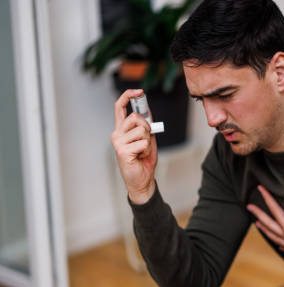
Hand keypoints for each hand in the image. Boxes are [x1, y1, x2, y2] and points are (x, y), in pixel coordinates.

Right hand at [111, 89, 157, 203]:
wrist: (142, 180)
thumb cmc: (143, 160)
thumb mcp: (148, 139)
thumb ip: (146, 126)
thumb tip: (148, 109)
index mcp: (121, 129)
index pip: (119, 107)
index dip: (128, 96)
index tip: (139, 91)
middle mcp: (116, 134)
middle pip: (135, 117)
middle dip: (147, 126)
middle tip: (146, 140)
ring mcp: (118, 142)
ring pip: (141, 130)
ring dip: (148, 140)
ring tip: (142, 151)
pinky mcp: (122, 151)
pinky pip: (143, 142)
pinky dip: (146, 149)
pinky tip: (140, 157)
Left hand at [247, 185, 283, 278]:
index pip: (276, 210)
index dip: (268, 198)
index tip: (259, 188)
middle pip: (269, 223)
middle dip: (259, 214)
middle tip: (249, 206)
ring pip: (274, 236)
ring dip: (265, 229)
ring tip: (257, 225)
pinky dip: (279, 245)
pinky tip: (279, 246)